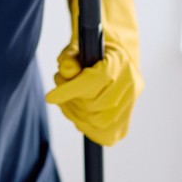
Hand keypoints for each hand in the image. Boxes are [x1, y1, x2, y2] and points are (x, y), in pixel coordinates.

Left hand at [45, 0, 142, 145]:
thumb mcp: (78, 47)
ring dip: (77, 115)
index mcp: (120, 60)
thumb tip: (66, 69)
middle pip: (96, 105)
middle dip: (71, 101)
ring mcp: (132, 101)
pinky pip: (108, 134)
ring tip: (67, 101)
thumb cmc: (90, 51)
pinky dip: (89, 128)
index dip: (70, 91)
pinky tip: (79, 115)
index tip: (49, 97)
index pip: (95, 80)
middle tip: (59, 90)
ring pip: (100, 122)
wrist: (112, 57)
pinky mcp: (128, 116)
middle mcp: (132, 82)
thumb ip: (71, 57)